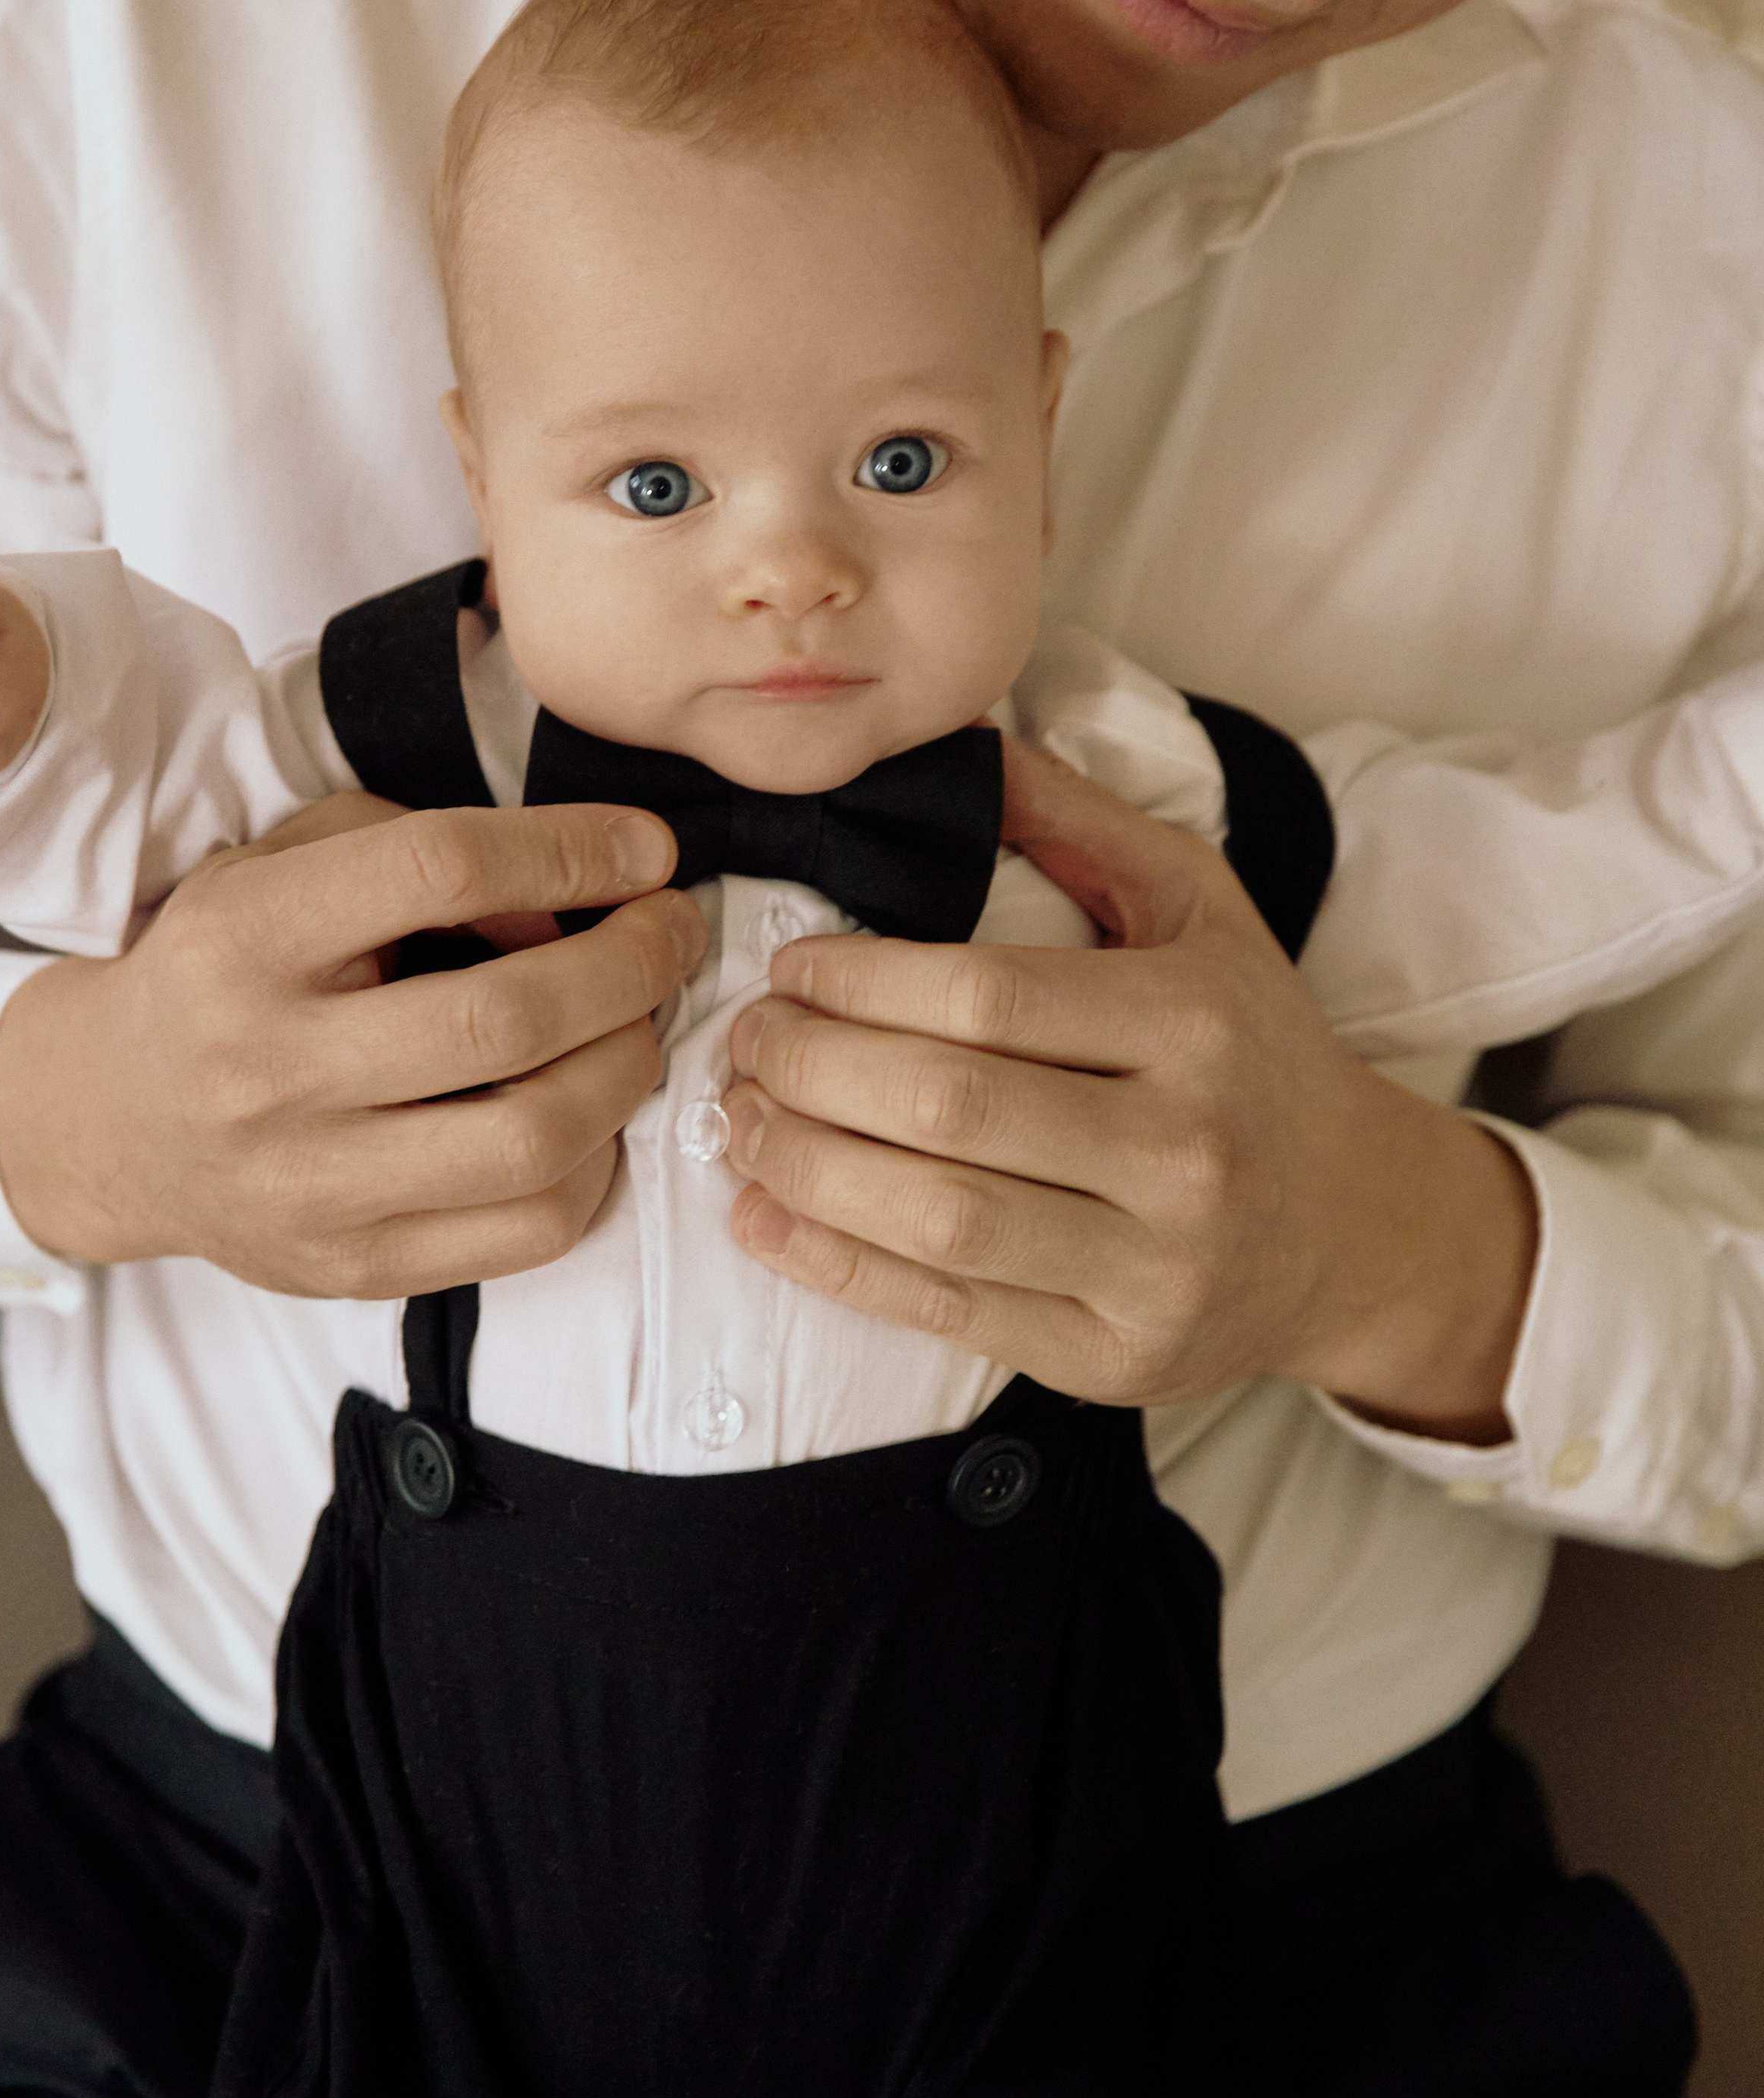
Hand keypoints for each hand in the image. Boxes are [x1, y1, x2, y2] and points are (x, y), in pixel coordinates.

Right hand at [0, 796, 701, 1294]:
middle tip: (672, 933)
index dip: (572, 852)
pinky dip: (594, 1162)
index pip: (442, 873)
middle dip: (631, 965)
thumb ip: (414, 852)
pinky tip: (590, 1113)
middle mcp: (267, 1068)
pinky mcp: (352, 1266)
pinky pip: (529, 1228)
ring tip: (640, 1022)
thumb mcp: (280, 868)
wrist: (111, 1122)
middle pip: (508, 1016)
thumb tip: (567, 903)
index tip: (648, 851)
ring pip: (534, 1135)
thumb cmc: (223, 974)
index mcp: (242, 940)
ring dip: (626, 1066)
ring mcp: (309, 1184)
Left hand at [722, 739, 1536, 1439]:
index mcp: (1195, 1022)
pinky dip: (837, 1267)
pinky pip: (947, 1312)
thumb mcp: (1198, 908)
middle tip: (747, 1044)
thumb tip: (960, 740)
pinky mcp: (1113, 1356)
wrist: (1356, 1226)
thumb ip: (1077, 820)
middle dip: (811, 1072)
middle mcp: (1183, 1148)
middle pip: (948, 1108)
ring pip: (936, 1218)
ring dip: (805, 1170)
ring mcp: (1152, 1266)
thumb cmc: (1251, 1047)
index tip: (791, 970)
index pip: (987, 999)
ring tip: (740, 1123)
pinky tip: (767, 1221)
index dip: (859, 985)